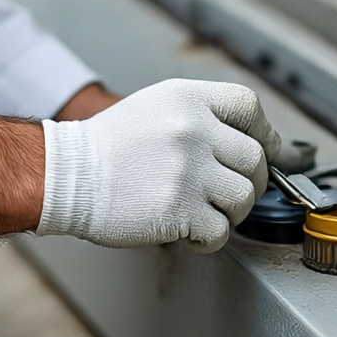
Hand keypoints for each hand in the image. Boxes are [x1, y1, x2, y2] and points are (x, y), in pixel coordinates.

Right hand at [38, 79, 279, 252]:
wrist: (69, 176)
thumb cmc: (111, 146)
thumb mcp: (157, 107)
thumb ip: (203, 117)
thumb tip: (257, 142)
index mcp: (187, 99)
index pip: (249, 107)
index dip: (264, 133)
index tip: (267, 150)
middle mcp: (192, 130)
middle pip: (255, 158)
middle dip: (250, 180)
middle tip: (225, 190)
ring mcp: (187, 170)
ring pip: (244, 197)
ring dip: (230, 211)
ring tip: (203, 210)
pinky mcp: (179, 209)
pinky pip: (220, 231)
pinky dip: (208, 237)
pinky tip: (188, 229)